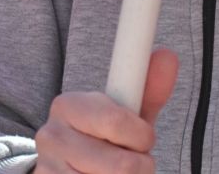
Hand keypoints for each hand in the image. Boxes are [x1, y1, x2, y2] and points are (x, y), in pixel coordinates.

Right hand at [35, 48, 177, 173]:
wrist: (64, 169)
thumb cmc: (101, 139)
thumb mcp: (124, 116)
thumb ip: (147, 89)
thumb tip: (169, 56)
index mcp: (67, 105)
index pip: (116, 122)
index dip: (141, 137)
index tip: (144, 139)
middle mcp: (51, 135)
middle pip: (123, 166)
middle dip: (140, 166)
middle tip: (132, 160)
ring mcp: (49, 168)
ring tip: (116, 173)